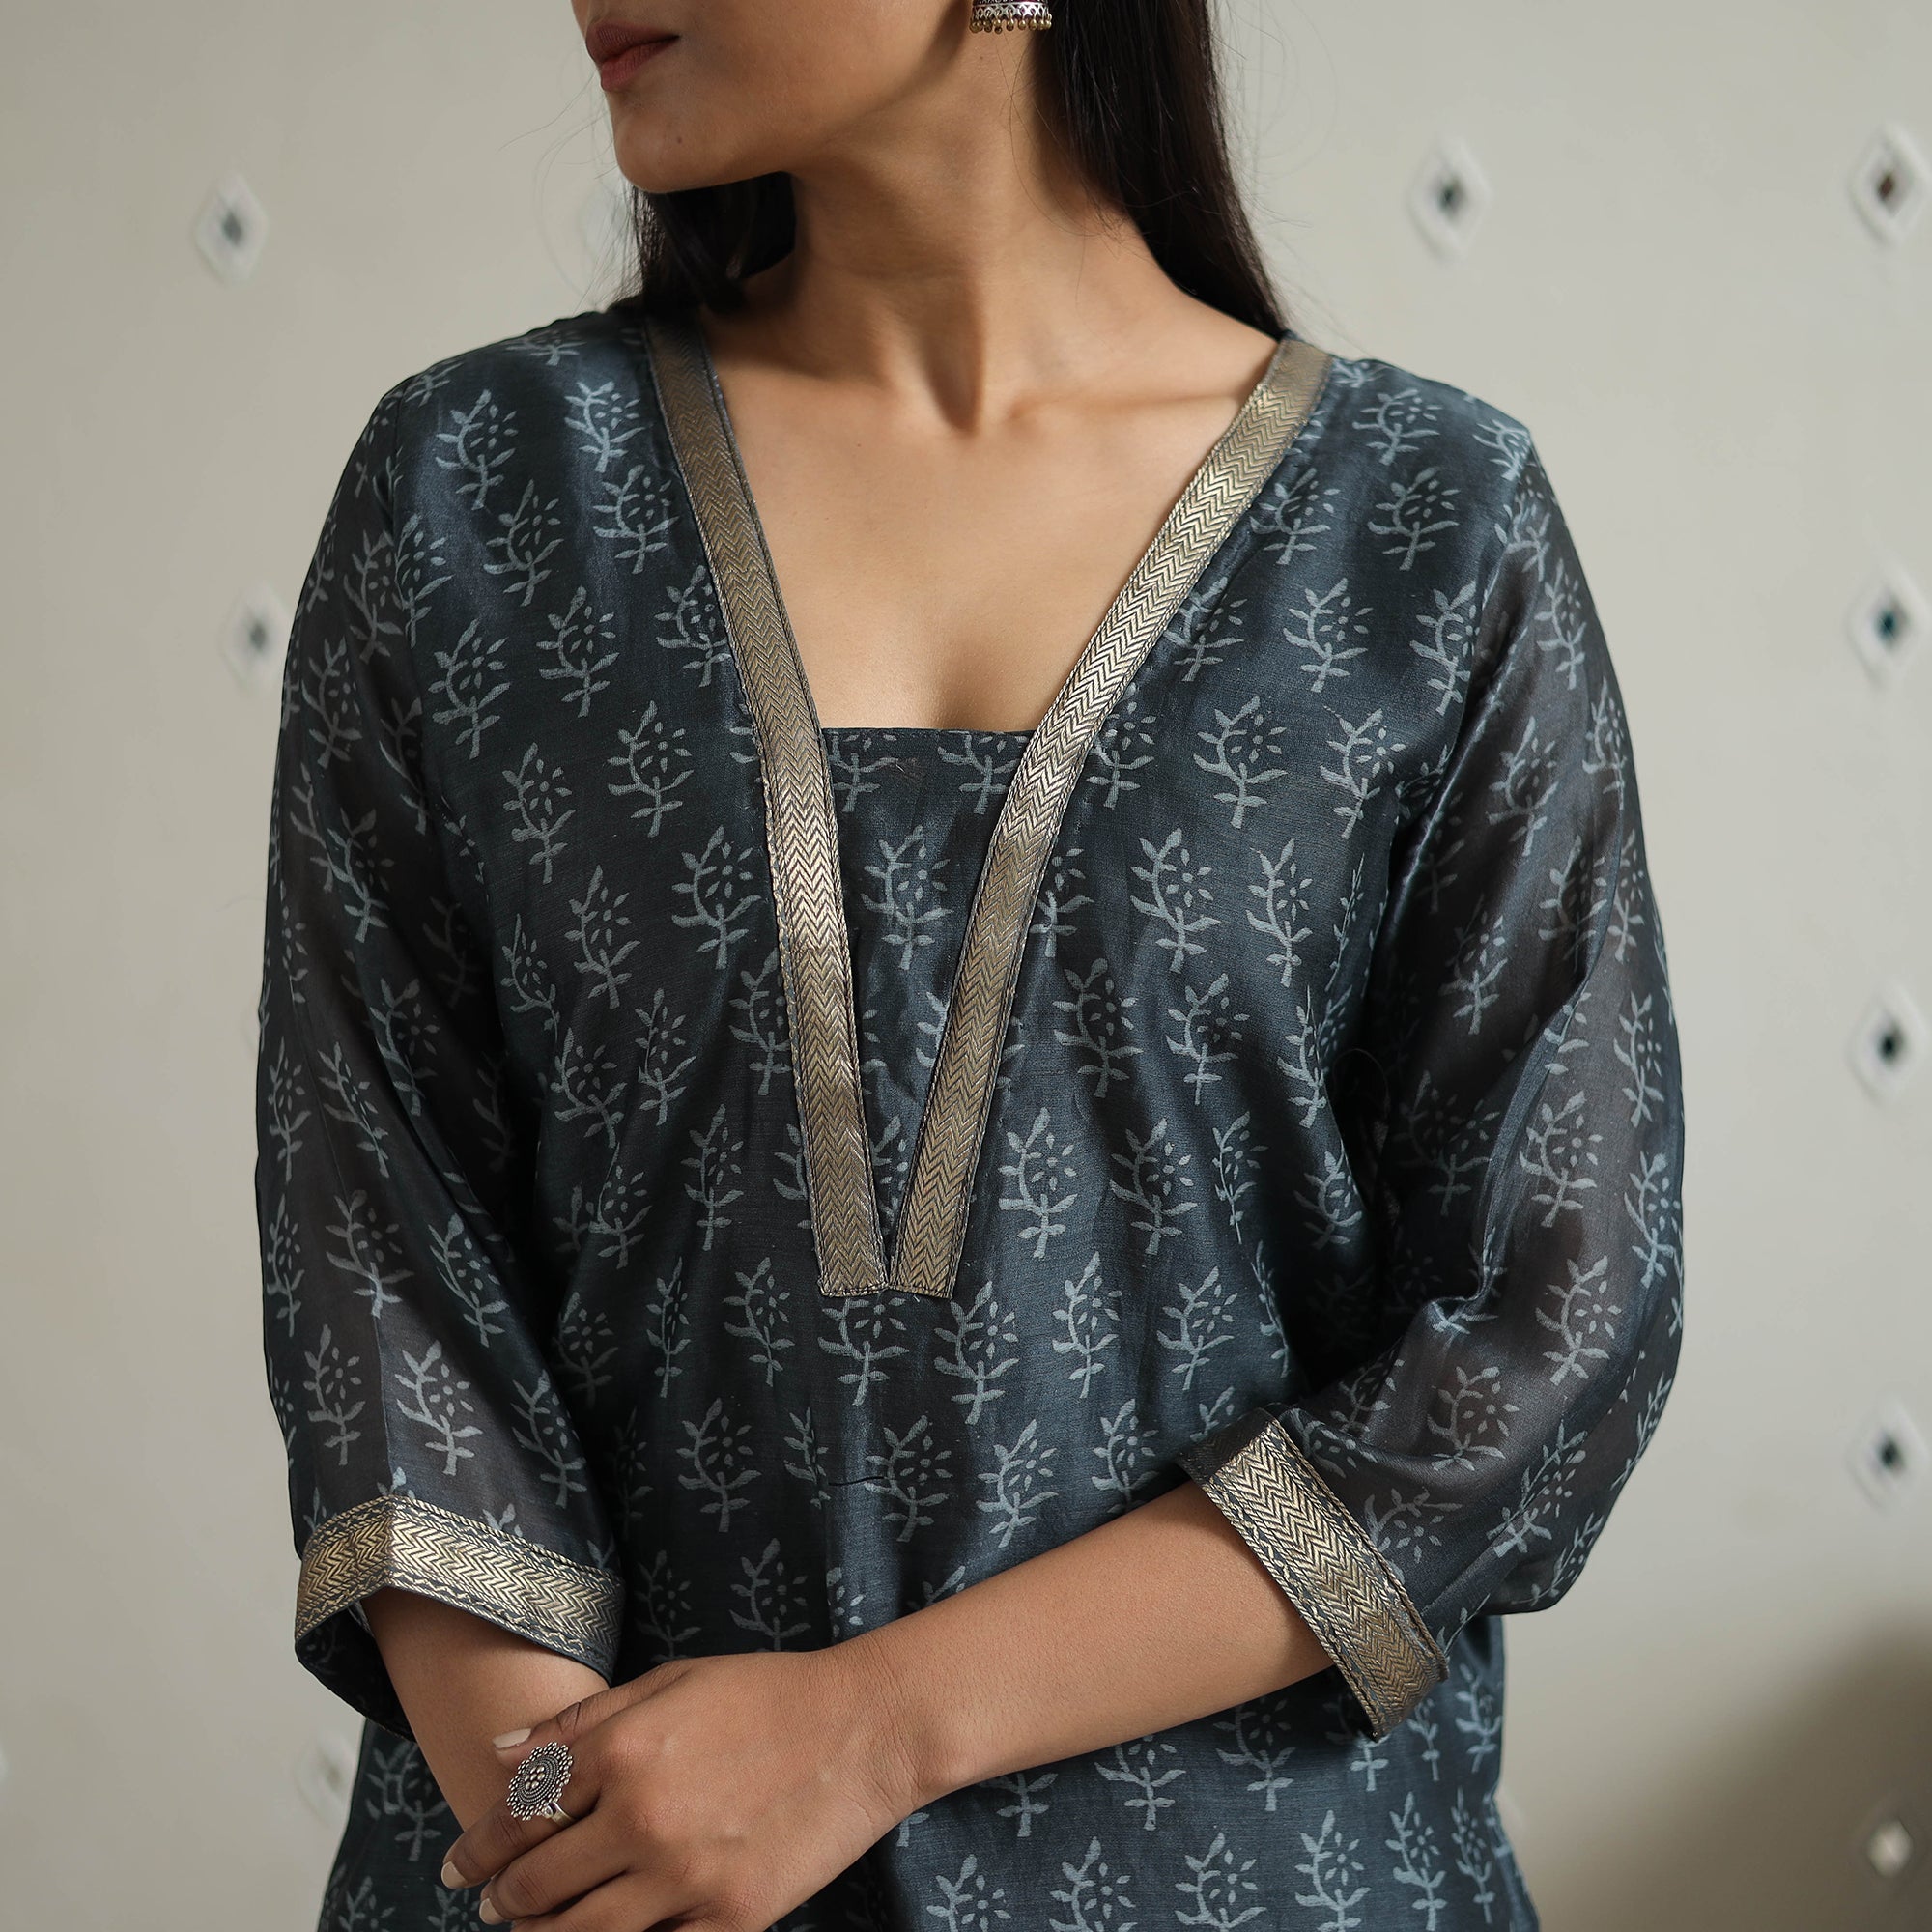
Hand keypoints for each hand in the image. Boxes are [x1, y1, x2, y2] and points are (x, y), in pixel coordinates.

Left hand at [436, 1643, 925, 1929]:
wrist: (864, 1729)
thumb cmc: (766, 1693)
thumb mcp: (671, 1681)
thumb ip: (580, 1722)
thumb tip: (499, 1754)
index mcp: (624, 1752)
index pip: (519, 1814)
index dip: (478, 1847)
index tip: (458, 1865)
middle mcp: (642, 1819)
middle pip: (536, 1884)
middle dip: (501, 1898)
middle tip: (490, 1901)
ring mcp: (685, 1878)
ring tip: (531, 1930)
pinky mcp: (728, 1920)